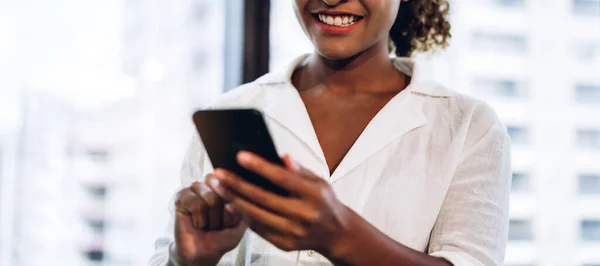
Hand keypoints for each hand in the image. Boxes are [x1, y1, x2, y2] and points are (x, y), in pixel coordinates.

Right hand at [173, 181, 246, 264]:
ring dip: (212, 219)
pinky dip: (200, 219)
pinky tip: (197, 224)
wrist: (203, 254)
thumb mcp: (240, 224)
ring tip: (207, 224)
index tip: (231, 221)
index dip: (236, 209)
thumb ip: (241, 210)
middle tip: (217, 224)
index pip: (237, 187)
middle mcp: (212, 181)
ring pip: (212, 198)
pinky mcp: (181, 195)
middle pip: (225, 191)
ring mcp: (196, 187)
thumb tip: (227, 203)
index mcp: (228, 184)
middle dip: (224, 214)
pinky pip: (196, 204)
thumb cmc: (222, 237)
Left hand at [206, 152, 352, 256]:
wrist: (337, 234)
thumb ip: (299, 170)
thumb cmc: (326, 204)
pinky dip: (244, 216)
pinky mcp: (285, 244)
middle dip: (237, 184)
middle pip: (263, 198)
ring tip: (219, 188)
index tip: (241, 157)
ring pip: (256, 215)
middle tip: (219, 174)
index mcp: (314, 195)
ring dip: (234, 200)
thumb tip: (281, 157)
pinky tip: (232, 204)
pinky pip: (259, 229)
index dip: (259, 167)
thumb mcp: (319, 181)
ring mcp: (293, 232)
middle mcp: (303, 215)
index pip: (282, 178)